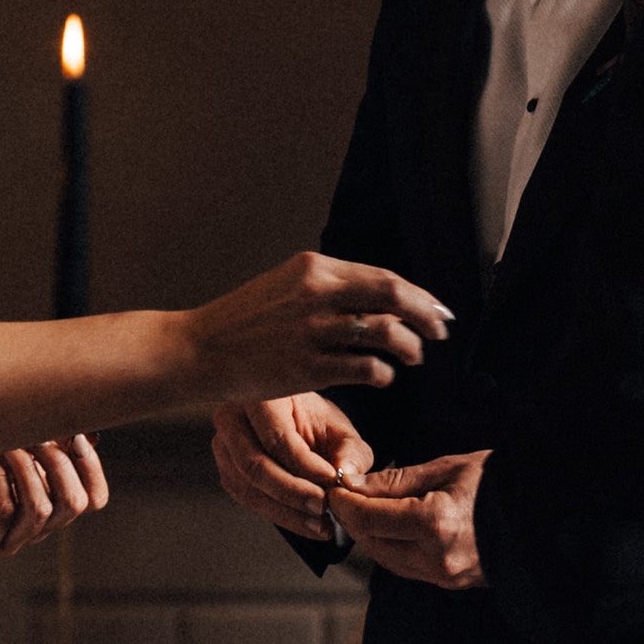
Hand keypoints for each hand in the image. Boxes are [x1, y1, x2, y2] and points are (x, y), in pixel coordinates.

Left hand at [0, 437, 108, 560]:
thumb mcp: (13, 437)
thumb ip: (49, 438)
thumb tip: (90, 434)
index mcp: (48, 502)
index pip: (93, 498)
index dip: (90, 465)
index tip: (72, 431)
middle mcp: (32, 528)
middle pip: (75, 505)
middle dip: (60, 462)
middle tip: (33, 433)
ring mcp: (5, 541)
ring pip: (42, 511)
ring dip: (26, 466)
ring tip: (3, 440)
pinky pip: (3, 513)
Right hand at [188, 254, 453, 403]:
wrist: (203, 348)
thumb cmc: (248, 319)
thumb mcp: (288, 286)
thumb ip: (331, 288)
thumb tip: (386, 301)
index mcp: (313, 267)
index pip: (382, 275)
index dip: (419, 293)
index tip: (438, 308)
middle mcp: (316, 293)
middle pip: (392, 295)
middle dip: (425, 314)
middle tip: (440, 331)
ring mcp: (312, 331)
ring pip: (384, 332)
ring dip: (409, 347)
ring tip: (413, 357)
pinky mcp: (307, 367)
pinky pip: (364, 368)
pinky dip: (383, 373)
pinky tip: (384, 376)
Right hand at [213, 394, 373, 541]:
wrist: (293, 423)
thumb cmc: (314, 421)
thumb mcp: (339, 429)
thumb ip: (350, 450)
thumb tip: (347, 474)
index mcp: (259, 396)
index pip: (276, 436)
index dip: (305, 464)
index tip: (332, 480)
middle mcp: (232, 418)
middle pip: (255, 465)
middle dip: (292, 493)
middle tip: (323, 507)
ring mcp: (224, 447)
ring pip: (250, 488)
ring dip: (287, 512)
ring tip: (320, 523)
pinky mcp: (228, 472)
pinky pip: (249, 499)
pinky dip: (280, 515)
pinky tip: (307, 523)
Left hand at [327, 449, 489, 589]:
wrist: (537, 511)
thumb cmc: (494, 481)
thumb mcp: (443, 468)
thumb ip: (394, 481)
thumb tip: (352, 484)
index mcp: (435, 524)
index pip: (370, 518)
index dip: (344, 502)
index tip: (333, 486)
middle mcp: (437, 557)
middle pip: (373, 542)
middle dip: (352, 519)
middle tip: (342, 495)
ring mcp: (445, 575)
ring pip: (385, 560)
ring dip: (368, 535)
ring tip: (361, 507)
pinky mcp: (449, 582)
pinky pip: (405, 567)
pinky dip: (389, 547)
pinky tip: (387, 526)